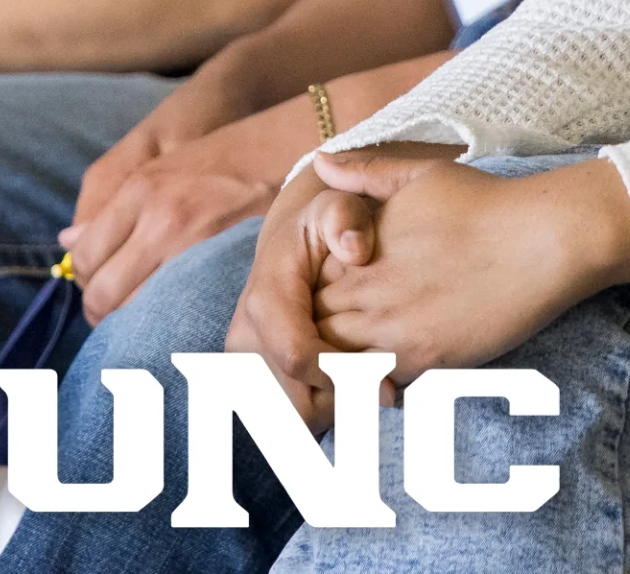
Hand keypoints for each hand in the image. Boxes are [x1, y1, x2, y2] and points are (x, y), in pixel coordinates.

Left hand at [62, 98, 320, 322]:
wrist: (281, 152)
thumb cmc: (217, 159)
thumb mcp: (157, 166)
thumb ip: (109, 204)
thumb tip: (69, 243)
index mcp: (138, 191)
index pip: (85, 257)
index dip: (85, 281)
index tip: (96, 288)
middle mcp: (160, 219)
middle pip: (102, 292)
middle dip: (100, 312)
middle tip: (113, 316)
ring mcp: (192, 247)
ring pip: (135, 311)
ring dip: (131, 324)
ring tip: (141, 322)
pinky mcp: (221, 268)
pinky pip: (177, 313)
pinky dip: (167, 324)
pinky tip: (172, 321)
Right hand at [225, 161, 380, 431]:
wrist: (295, 243)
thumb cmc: (325, 228)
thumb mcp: (338, 208)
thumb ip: (347, 219)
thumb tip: (356, 250)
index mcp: (263, 298)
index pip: (296, 356)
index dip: (343, 377)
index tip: (388, 385)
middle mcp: (243, 336)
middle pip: (294, 401)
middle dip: (342, 402)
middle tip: (386, 391)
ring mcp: (242, 364)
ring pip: (291, 419)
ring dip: (334, 412)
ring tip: (369, 386)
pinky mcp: (250, 383)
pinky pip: (289, 420)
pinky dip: (323, 412)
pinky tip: (350, 389)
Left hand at [307, 151, 629, 380]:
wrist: (540, 238)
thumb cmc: (484, 203)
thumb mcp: (418, 173)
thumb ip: (364, 172)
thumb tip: (319, 161)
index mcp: (359, 252)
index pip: (306, 289)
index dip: (311, 297)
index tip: (329, 300)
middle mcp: (369, 294)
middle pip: (315, 331)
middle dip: (317, 337)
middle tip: (330, 344)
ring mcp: (396, 331)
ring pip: (339, 365)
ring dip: (341, 367)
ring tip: (353, 367)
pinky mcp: (428, 361)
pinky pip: (379, 387)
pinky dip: (374, 387)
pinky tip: (385, 382)